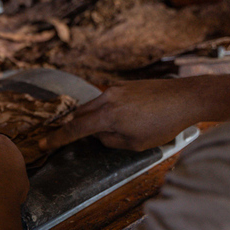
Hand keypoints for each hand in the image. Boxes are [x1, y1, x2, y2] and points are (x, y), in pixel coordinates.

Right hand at [40, 79, 202, 151]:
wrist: (186, 98)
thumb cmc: (164, 124)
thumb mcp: (136, 143)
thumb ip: (111, 140)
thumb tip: (99, 135)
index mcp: (107, 117)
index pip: (75, 129)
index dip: (57, 138)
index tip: (43, 144)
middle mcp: (107, 99)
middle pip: (79, 113)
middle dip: (73, 126)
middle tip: (67, 138)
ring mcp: (116, 89)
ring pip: (92, 105)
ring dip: (90, 118)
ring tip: (101, 130)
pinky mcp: (126, 85)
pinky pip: (106, 98)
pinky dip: (105, 109)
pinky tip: (121, 117)